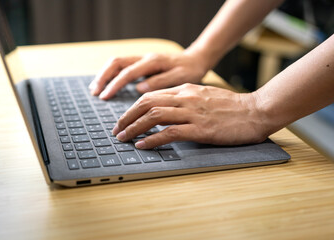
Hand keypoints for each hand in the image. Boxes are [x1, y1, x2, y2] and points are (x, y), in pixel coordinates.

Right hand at [89, 51, 208, 99]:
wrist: (196, 59)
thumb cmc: (190, 70)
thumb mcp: (181, 78)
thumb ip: (160, 82)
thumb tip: (140, 89)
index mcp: (152, 62)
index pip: (127, 73)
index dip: (115, 85)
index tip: (105, 97)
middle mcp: (144, 58)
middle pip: (116, 63)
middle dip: (103, 77)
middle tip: (95, 93)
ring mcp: (142, 59)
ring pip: (117, 63)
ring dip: (104, 75)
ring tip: (95, 89)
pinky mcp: (142, 64)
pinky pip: (122, 66)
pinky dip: (111, 74)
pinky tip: (107, 84)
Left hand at [112, 83, 268, 148]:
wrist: (256, 111)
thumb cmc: (232, 106)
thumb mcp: (205, 95)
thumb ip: (185, 99)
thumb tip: (165, 108)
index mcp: (186, 89)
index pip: (151, 95)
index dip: (133, 107)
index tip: (124, 118)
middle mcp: (186, 98)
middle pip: (147, 103)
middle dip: (127, 117)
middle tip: (117, 129)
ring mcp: (192, 113)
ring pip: (154, 116)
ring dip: (134, 128)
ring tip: (123, 138)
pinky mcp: (200, 129)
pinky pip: (169, 132)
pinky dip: (152, 139)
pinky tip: (143, 145)